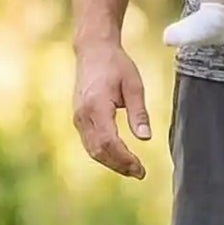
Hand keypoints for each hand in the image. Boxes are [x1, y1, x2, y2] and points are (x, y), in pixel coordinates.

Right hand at [73, 41, 151, 179]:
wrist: (93, 51)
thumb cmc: (116, 65)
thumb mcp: (134, 85)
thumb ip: (138, 113)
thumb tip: (146, 138)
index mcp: (96, 106)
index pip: (109, 142)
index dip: (125, 159)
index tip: (141, 169)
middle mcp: (83, 114)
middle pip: (99, 151)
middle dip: (119, 165)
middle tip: (140, 173)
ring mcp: (78, 117)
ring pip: (92, 150)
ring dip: (111, 163)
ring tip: (132, 169)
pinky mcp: (78, 118)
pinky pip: (89, 143)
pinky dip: (104, 154)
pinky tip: (119, 158)